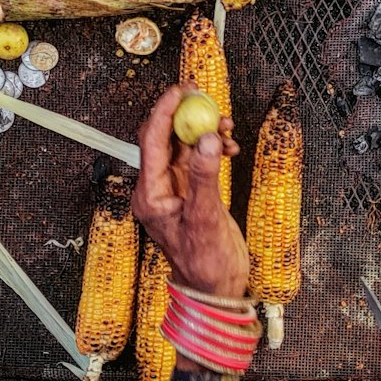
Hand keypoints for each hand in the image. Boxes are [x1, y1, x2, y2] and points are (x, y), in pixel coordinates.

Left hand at [132, 85, 247, 300]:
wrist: (214, 289)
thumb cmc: (205, 264)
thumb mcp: (206, 220)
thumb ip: (205, 177)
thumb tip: (206, 139)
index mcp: (150, 195)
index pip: (152, 141)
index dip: (165, 111)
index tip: (182, 90)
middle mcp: (157, 188)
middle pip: (164, 137)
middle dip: (184, 115)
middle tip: (205, 97)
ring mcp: (173, 188)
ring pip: (183, 144)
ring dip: (203, 130)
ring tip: (227, 127)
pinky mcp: (190, 190)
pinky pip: (196, 156)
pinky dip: (212, 147)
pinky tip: (229, 148)